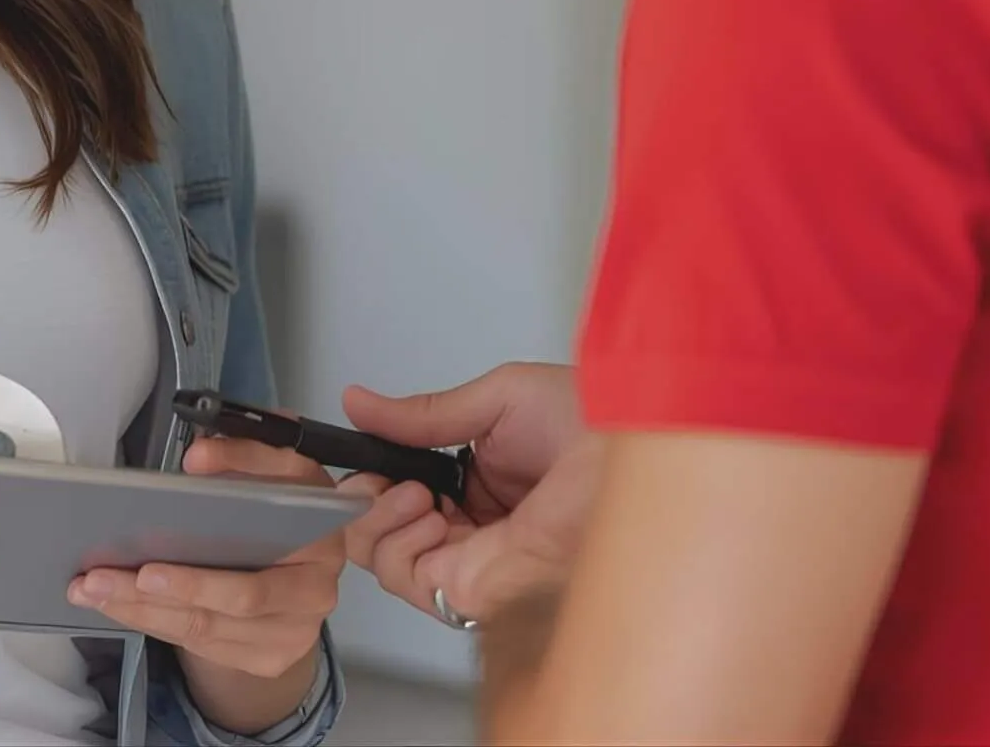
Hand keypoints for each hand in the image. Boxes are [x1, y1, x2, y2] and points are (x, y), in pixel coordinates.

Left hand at [68, 437, 341, 680]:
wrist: (300, 583)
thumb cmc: (278, 516)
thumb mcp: (272, 473)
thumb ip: (243, 455)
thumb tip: (199, 459)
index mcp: (324, 523)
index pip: (284, 493)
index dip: (242, 470)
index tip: (192, 462)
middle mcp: (317, 585)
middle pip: (244, 592)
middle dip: (179, 581)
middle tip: (124, 569)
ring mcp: (295, 630)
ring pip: (210, 625)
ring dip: (145, 606)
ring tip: (95, 586)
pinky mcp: (268, 658)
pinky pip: (200, 644)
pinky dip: (152, 622)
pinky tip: (116, 603)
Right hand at [342, 365, 599, 625]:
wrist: (633, 451)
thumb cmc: (594, 425)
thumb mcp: (497, 400)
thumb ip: (424, 413)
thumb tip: (361, 403)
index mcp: (482, 484)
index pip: (403, 493)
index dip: (371, 477)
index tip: (356, 455)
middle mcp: (478, 528)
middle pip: (386, 534)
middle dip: (363, 502)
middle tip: (371, 476)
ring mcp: (478, 561)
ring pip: (389, 564)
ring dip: (379, 522)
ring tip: (411, 490)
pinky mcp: (481, 588)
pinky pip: (414, 584)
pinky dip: (399, 547)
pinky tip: (427, 513)